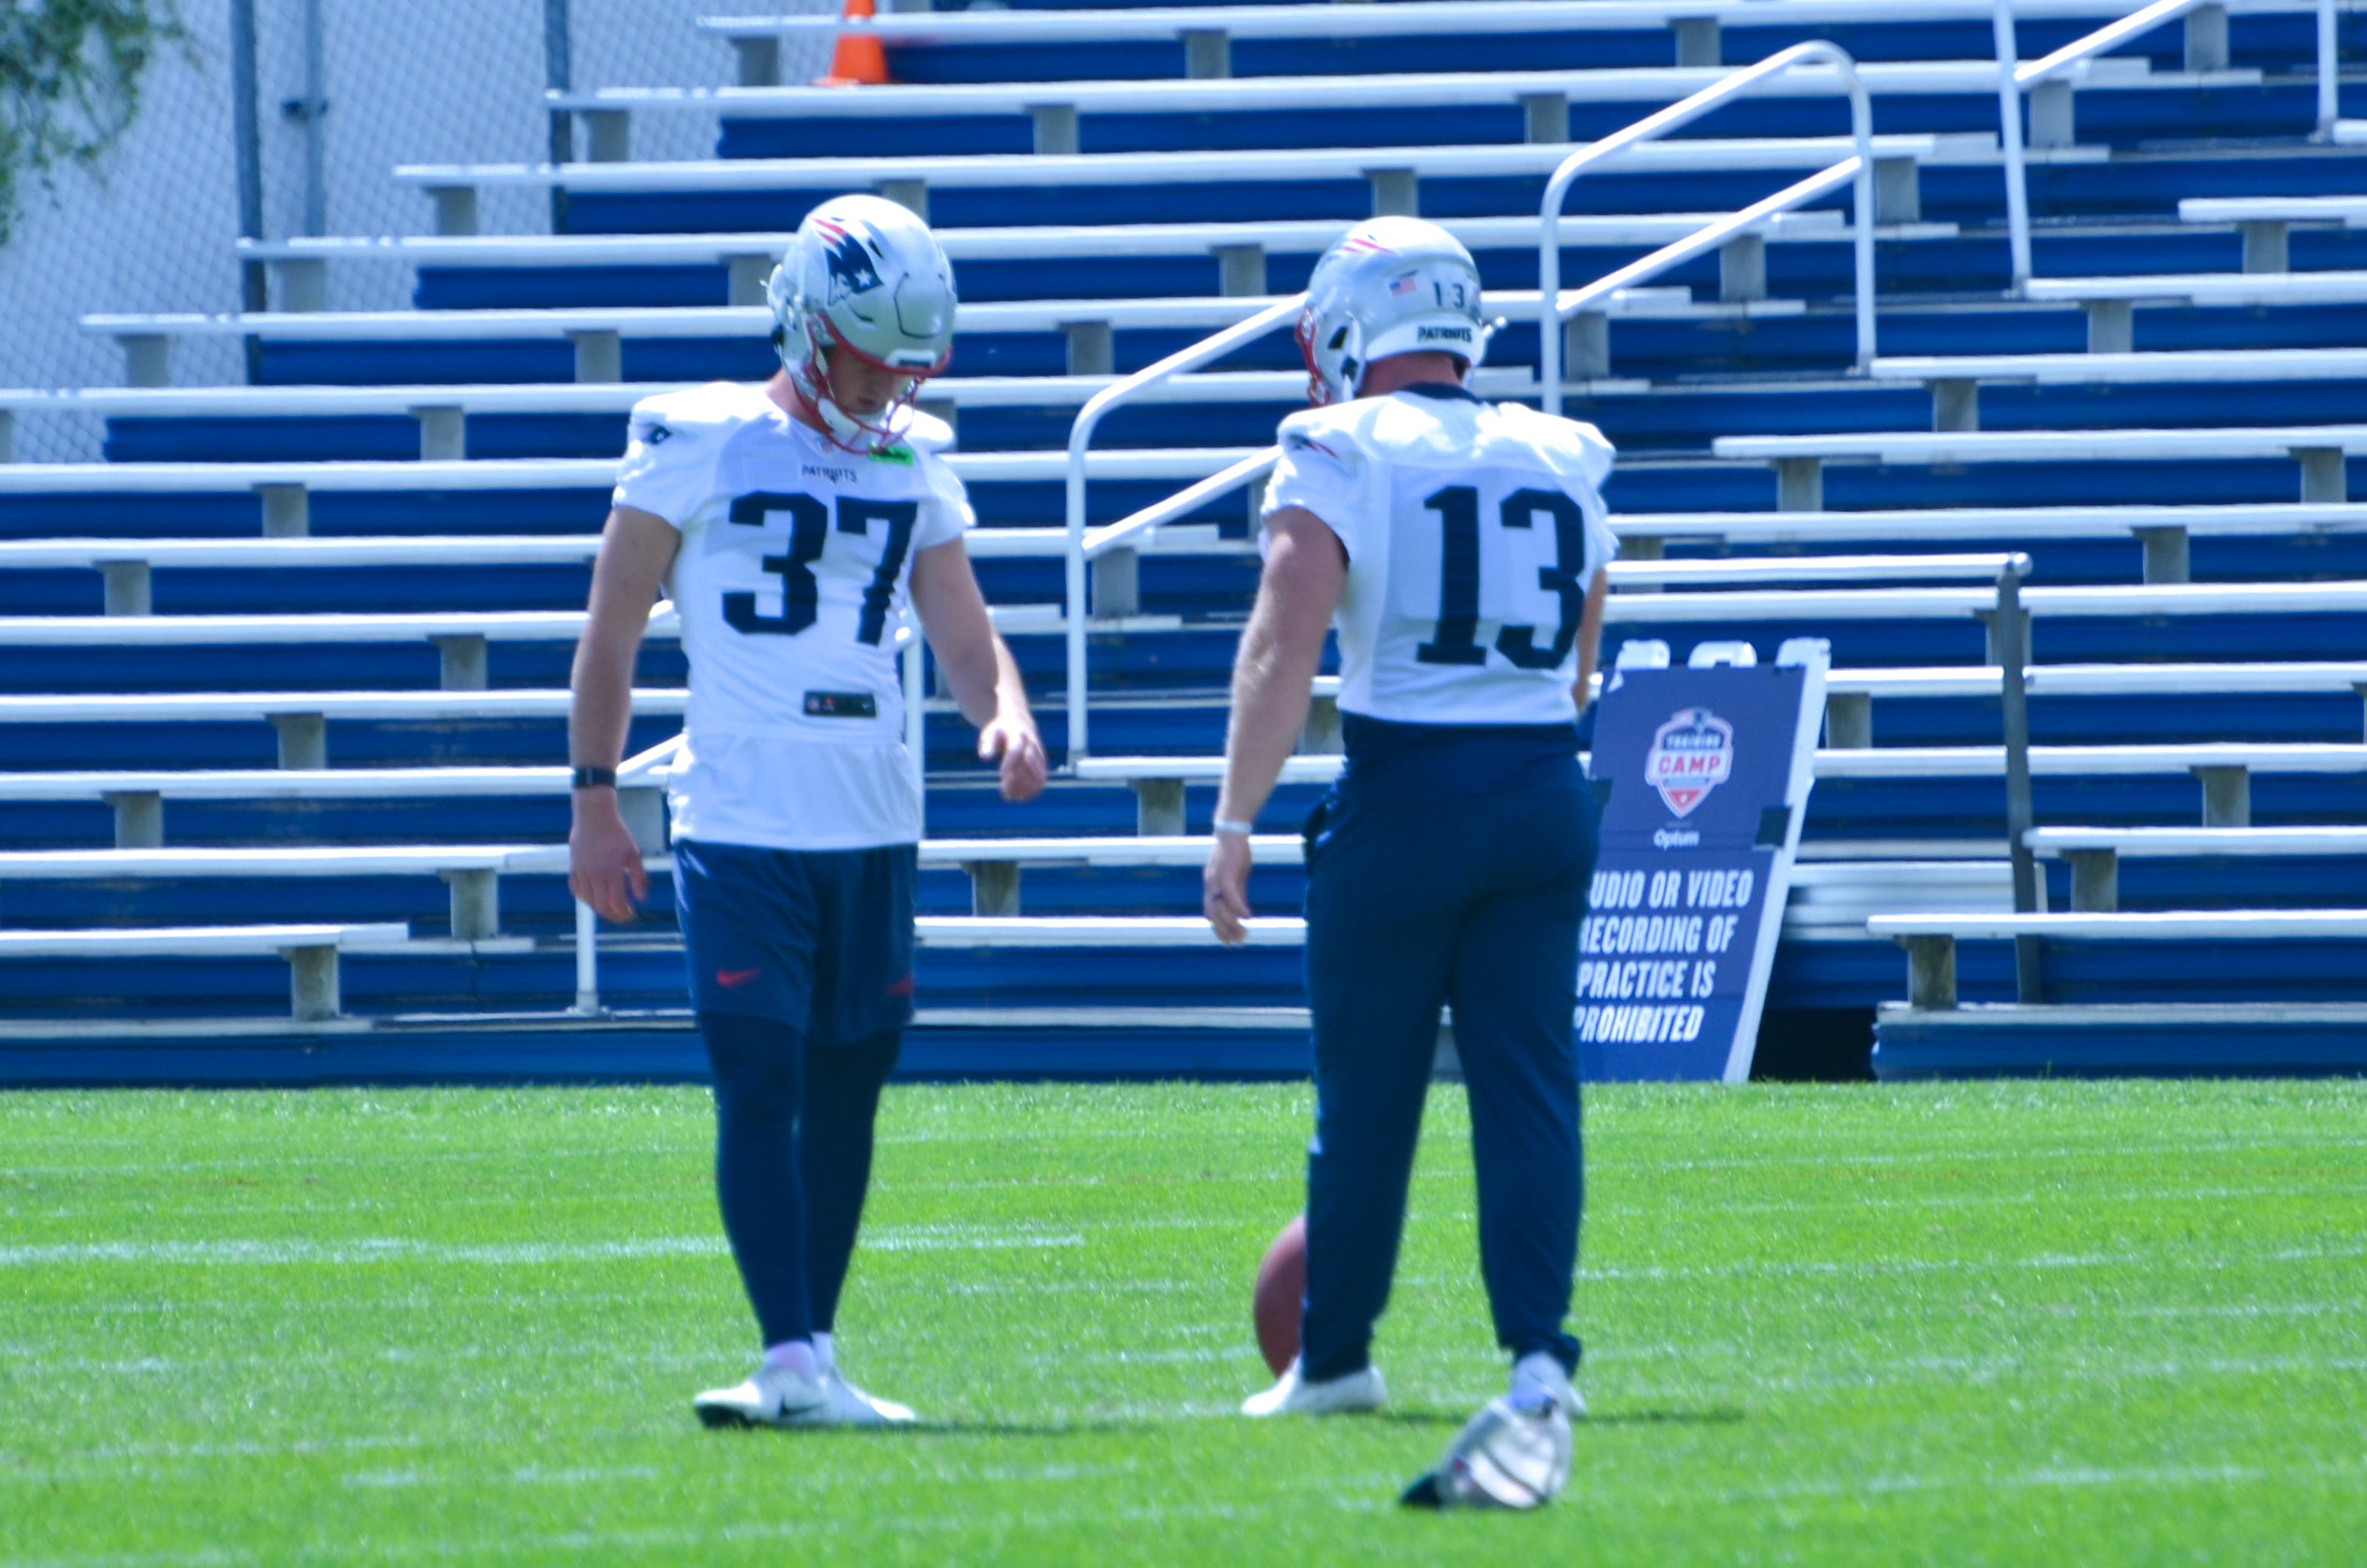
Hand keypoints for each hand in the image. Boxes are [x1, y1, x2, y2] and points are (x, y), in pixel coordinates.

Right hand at [568, 791, 647, 922]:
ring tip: (609, 909)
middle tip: (621, 916)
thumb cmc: (617, 834)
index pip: (618, 902)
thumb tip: (641, 898)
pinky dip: (583, 897)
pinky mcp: (573, 867)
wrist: (594, 816)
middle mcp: (594, 875)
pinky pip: (575, 889)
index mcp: (611, 872)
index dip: (625, 913)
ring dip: (598, 908)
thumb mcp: (633, 854)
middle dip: (613, 915)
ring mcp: (581, 872)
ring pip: (587, 900)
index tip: (631, 915)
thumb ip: (638, 877)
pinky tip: (591, 898)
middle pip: (601, 906)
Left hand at [979, 711, 1047, 801]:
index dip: (1010, 763)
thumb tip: (985, 757)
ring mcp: (1039, 755)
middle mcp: (1031, 745)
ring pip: (1038, 775)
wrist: (1020, 723)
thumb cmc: (1001, 731)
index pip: (1015, 750)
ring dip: (1025, 788)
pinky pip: (1041, 780)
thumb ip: (987, 744)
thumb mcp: (990, 733)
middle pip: (1028, 764)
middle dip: (1017, 780)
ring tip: (1011, 796)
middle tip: (1004, 791)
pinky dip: (1032, 791)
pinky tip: (1019, 796)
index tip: (1001, 776)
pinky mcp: (1042, 764)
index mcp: (1017, 735)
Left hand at [1203, 832, 1253, 945]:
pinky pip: (1231, 896)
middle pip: (1213, 916)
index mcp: (1211, 886)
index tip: (1228, 941)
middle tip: (1237, 943)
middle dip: (1224, 932)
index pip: (1210, 913)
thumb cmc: (1236, 852)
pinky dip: (1238, 908)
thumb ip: (1237, 893)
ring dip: (1232, 924)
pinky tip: (1248, 917)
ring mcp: (1216, 880)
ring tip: (1244, 934)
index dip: (1218, 929)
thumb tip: (1241, 912)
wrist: (1232, 830)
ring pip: (1220, 909)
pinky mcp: (1226, 874)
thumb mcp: (1237, 876)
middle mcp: (1210, 886)